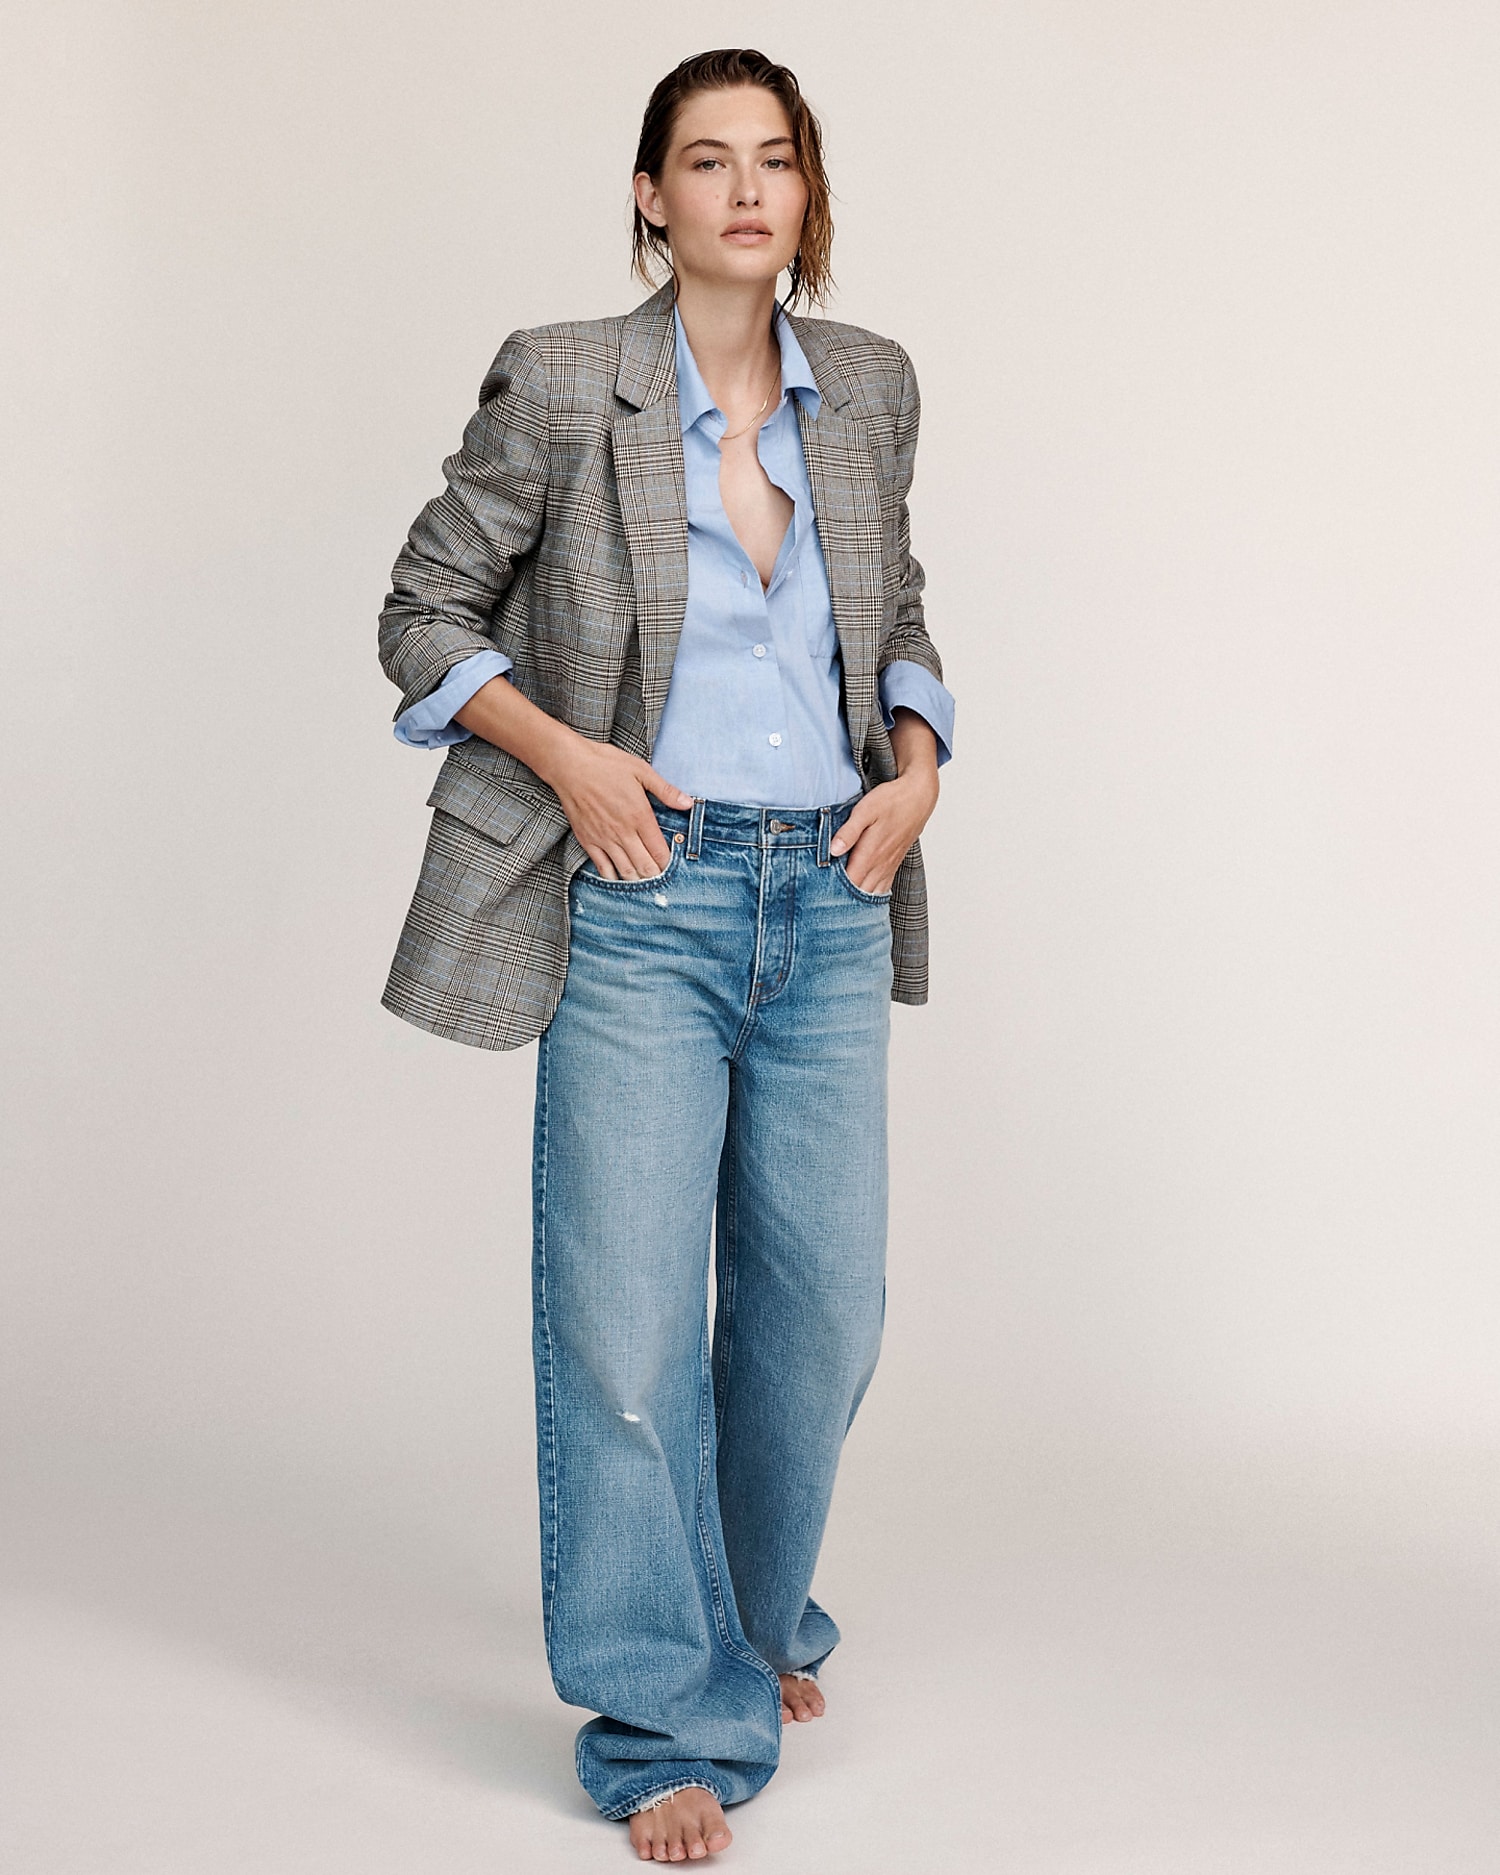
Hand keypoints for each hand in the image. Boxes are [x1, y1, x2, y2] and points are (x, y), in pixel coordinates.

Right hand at [547, 737, 693, 879]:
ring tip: (647, 885)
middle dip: (656, 877)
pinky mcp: (587, 841)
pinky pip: (602, 868)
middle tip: (663, 881)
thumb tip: (688, 803)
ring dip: (638, 882)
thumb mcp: (641, 771)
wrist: (570, 765)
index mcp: (640, 816)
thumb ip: (666, 791)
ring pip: (626, 872)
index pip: (659, 851)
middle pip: (645, 867)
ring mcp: (604, 839)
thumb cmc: (606, 764)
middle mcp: (623, 832)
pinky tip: (621, 880)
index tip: (675, 867)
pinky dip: (613, 878)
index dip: (669, 864)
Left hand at [829, 765, 938, 895]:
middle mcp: (880, 864)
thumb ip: (849, 832)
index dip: (833, 891)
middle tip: (825, 903)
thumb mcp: (865, 810)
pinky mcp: (894, 863)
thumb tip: (833, 850)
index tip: (819, 894)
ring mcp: (888, 865)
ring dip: (858, 901)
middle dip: (843, 900)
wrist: (918, 797)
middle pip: (859, 892)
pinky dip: (873, 895)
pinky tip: (864, 899)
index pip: (849, 882)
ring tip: (841, 906)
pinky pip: (883, 887)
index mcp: (870, 853)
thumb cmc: (891, 801)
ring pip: (872, 892)